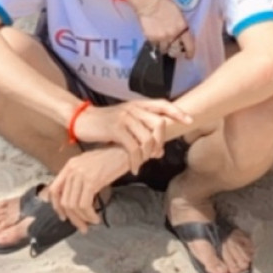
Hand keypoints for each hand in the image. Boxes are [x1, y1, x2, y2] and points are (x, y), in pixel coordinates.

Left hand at [46, 150, 118, 230]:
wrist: (125, 151)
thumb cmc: (110, 160)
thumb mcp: (89, 166)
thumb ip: (78, 179)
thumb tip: (74, 200)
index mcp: (69, 165)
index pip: (54, 189)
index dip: (56, 206)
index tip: (64, 216)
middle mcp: (72, 169)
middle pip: (64, 200)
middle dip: (72, 217)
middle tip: (81, 226)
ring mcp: (81, 175)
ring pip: (73, 205)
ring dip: (81, 219)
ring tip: (90, 223)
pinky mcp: (92, 181)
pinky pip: (85, 205)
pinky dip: (89, 215)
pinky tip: (95, 218)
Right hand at [73, 97, 192, 173]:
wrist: (82, 119)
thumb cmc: (104, 123)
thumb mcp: (125, 120)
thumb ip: (141, 129)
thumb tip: (158, 148)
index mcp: (137, 104)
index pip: (162, 104)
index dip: (177, 112)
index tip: (189, 121)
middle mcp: (133, 108)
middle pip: (159, 124)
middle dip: (160, 142)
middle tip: (156, 155)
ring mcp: (125, 118)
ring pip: (147, 138)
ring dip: (148, 154)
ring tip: (143, 163)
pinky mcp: (116, 129)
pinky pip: (133, 148)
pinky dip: (136, 161)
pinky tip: (133, 168)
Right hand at [132, 0, 193, 57]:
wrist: (150, 2)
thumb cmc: (164, 4)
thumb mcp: (177, 14)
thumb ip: (179, 26)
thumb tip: (179, 34)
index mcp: (182, 27)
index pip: (189, 44)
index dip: (189, 52)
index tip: (188, 56)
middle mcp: (174, 35)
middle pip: (176, 50)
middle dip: (174, 51)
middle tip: (172, 49)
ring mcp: (163, 38)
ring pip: (164, 50)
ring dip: (163, 47)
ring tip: (160, 42)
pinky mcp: (152, 39)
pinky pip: (154, 46)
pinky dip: (154, 43)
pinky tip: (153, 37)